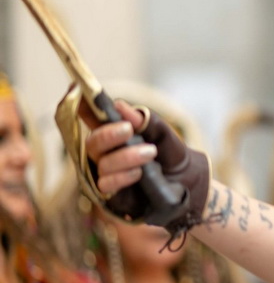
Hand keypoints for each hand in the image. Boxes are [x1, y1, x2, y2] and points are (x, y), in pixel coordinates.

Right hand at [83, 100, 209, 231]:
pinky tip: (139, 172)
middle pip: (92, 141)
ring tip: (149, 153)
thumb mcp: (164, 135)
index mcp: (115, 134)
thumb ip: (146, 122)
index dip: (81, 105)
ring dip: (124, 156)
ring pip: (101, 163)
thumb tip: (120, 105)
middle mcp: (105, 154)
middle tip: (129, 130)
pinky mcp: (110, 195)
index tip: (75, 87)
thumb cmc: (172, 156)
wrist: (188, 184)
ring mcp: (105, 174)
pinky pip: (105, 184)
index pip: (91, 118)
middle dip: (109, 134)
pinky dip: (122, 176)